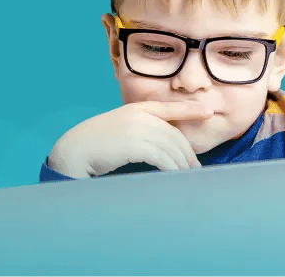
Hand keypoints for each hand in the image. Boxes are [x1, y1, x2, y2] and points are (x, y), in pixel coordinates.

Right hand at [46, 101, 211, 178]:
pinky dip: (172, 168)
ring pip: (171, 147)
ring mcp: (137, 128)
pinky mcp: (135, 144)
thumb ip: (140, 129)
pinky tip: (175, 176)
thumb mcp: (120, 128)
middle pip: (174, 134)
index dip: (191, 109)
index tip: (208, 111)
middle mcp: (140, 115)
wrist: (75, 149)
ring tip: (188, 175)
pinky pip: (162, 158)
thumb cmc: (97, 143)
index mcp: (137, 108)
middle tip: (196, 167)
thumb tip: (163, 144)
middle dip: (188, 152)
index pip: (170, 107)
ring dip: (182, 164)